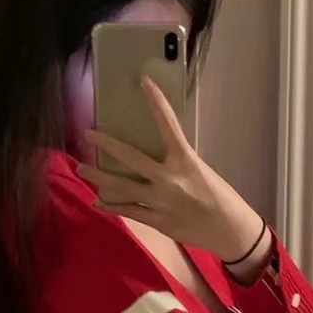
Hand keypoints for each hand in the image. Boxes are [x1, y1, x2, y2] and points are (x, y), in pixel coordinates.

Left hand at [74, 77, 262, 260]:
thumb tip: (155, 159)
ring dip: (98, 179)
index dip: (156, 101)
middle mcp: (170, 179)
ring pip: (122, 188)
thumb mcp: (201, 171)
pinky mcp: (157, 221)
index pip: (168, 124)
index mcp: (185, 160)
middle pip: (130, 158)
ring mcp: (160, 201)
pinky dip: (110, 206)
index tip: (143, 81)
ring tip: (81, 170)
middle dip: (106, 145)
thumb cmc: (220, 198)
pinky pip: (128, 211)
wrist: (231, 231)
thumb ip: (178, 164)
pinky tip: (97, 202)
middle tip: (87, 134)